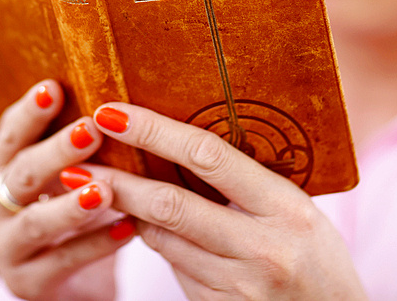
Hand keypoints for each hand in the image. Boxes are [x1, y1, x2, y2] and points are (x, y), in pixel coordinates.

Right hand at [0, 81, 135, 300]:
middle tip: (90, 130)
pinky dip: (97, 244)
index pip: (9, 136)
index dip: (29, 112)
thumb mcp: (70, 177)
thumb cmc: (74, 216)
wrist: (73, 284)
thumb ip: (79, 146)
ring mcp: (5, 248)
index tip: (54, 86)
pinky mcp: (26, 285)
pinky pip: (63, 262)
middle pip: (20, 174)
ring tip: (106, 189)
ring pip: (35, 223)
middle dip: (55, 151)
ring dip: (70, 205)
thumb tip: (116, 101)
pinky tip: (129, 229)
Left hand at [86, 103, 368, 300]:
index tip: (114, 112)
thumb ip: (248, 185)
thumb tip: (179, 145)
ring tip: (96, 185)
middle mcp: (264, 249)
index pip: (208, 156)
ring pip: (163, 239)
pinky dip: (155, 242)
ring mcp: (240, 287)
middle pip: (171, 204)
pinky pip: (174, 268)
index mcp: (289, 209)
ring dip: (128, 211)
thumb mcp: (299, 213)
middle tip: (77, 159)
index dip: (154, 131)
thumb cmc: (320, 262)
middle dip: (117, 179)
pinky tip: (141, 224)